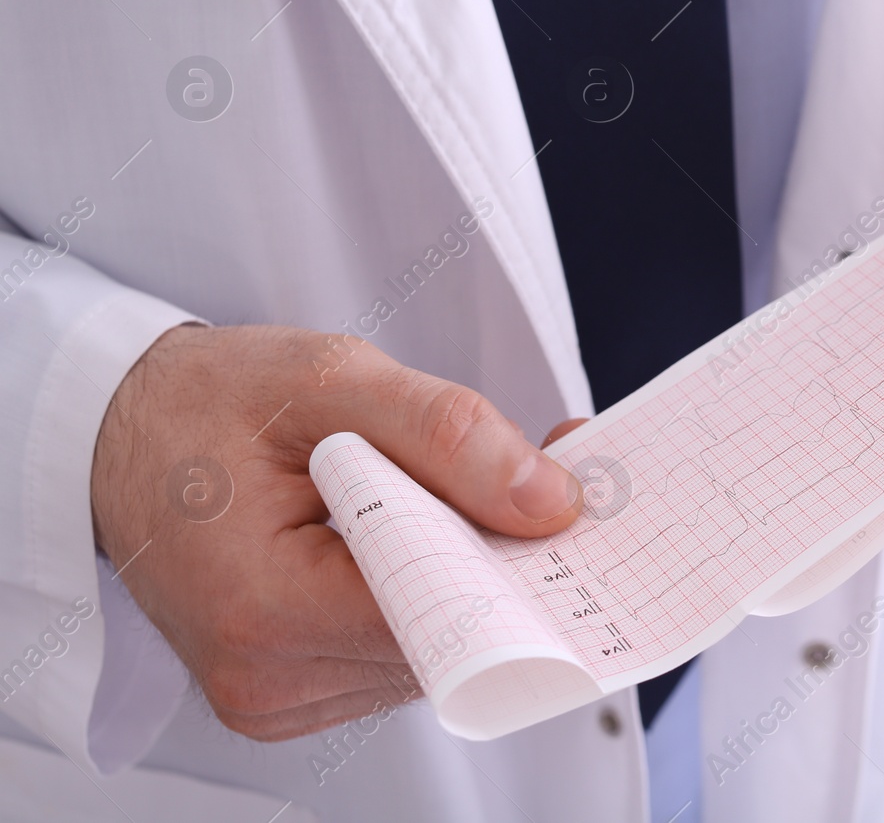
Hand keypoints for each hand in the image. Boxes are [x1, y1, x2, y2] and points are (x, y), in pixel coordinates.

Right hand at [90, 324, 582, 741]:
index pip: (444, 616)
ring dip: (470, 576)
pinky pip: (400, 653)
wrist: (117, 434)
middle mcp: (270, 679)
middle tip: (546, 479)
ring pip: (435, 653)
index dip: (521, 559)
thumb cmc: (207, 402)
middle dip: (505, 560)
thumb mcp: (330, 377)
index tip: (573, 502)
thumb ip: (447, 434)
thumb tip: (552, 502)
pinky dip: (431, 592)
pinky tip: (426, 531)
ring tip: (469, 493)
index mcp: (265, 608)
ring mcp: (280, 698)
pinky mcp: (294, 692)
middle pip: (448, 641)